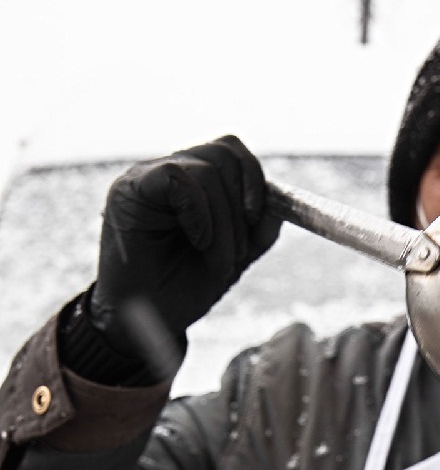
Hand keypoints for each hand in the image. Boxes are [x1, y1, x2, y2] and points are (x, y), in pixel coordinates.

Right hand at [90, 135, 280, 359]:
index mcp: (194, 181)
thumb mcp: (235, 253)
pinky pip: (176, 177)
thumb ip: (258, 227)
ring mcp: (146, 177)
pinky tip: (199, 241)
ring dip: (224, 221)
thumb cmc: (185, 285)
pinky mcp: (129, 189)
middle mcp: (168, 172)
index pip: (230, 149)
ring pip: (206, 169)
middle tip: (236, 254)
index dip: (254, 178)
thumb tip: (279, 201)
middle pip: (224, 154)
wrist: (149, 319)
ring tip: (218, 260)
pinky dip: (199, 213)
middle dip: (240, 208)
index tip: (257, 217)